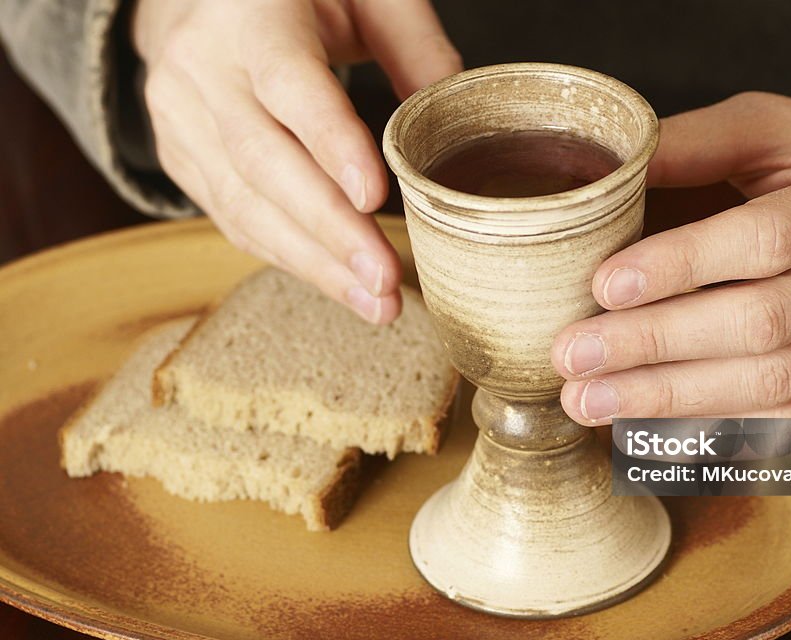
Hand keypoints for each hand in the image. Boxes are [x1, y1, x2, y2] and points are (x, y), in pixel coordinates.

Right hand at [133, 0, 460, 322]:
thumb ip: (413, 45)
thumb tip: (452, 126)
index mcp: (249, 17)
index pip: (291, 88)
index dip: (333, 147)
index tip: (376, 201)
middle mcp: (199, 68)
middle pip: (264, 164)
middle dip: (329, 232)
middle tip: (384, 279)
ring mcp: (179, 117)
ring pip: (243, 205)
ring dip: (313, 263)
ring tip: (374, 301)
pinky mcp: (178, 156)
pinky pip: (232, 218)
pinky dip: (288, 256)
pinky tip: (336, 283)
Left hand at [551, 92, 790, 422]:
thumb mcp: (788, 129)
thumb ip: (702, 143)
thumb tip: (611, 171)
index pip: (765, 240)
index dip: (681, 266)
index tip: (604, 286)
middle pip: (761, 326)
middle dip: (656, 347)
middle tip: (572, 357)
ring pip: (773, 387)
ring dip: (671, 401)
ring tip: (590, 400)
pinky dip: (717, 429)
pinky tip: (651, 426)